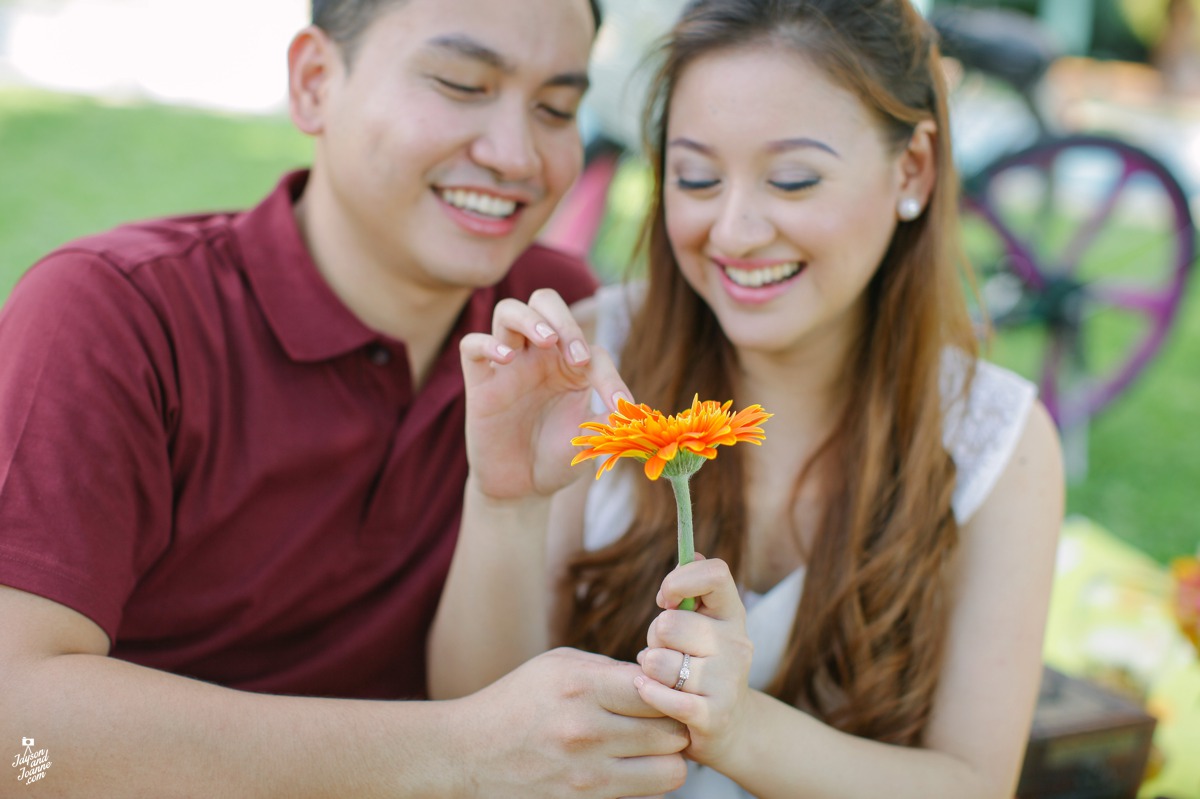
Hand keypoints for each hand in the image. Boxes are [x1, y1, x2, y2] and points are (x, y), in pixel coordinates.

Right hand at [460, 289, 629, 499]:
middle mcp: (540, 356)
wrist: (522, 488)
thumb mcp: (590, 439)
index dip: (609, 376)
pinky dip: (486, 343)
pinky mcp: (479, 382)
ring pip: (508, 311)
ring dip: (529, 319)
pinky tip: (505, 359)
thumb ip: (611, 421)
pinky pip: (471, 345)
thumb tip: (632, 411)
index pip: (592, 349)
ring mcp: (508, 364)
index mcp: (571, 364)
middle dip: (564, 319)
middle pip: (545, 302)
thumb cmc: (557, 457)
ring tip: (547, 342)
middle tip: (576, 356)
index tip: (619, 405)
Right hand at [460, 648, 688, 797]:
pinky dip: (644, 784)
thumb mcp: (557, 665)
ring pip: (670, 773)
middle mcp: (585, 732)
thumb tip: (661, 677)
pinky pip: (645, 798)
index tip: (663, 691)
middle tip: (662, 721)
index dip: (671, 690)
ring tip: (648, 747)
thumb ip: (611, 669)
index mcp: (580, 686)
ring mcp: (585, 777)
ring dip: (666, 759)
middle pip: (673, 733)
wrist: (467, 754)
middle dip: (675, 725)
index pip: (661, 690)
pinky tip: (625, 768)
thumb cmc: (517, 701)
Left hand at [634, 557, 753, 771]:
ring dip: (649, 669)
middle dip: (654, 638)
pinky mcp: (714, 715)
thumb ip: (691, 590)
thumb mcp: (703, 625)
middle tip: (664, 651)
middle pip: (669, 623)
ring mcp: (728, 680)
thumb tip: (691, 551)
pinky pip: (662, 695)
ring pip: (659, 661)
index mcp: (732, 614)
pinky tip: (647, 691)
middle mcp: (737, 643)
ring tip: (663, 677)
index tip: (664, 599)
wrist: (731, 729)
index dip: (679, 580)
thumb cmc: (702, 665)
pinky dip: (647, 692)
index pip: (715, 574)